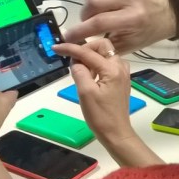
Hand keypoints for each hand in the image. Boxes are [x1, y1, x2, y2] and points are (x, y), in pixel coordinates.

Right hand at [53, 39, 164, 168]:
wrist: (116, 132)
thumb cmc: (100, 115)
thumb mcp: (85, 93)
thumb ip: (79, 72)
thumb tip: (75, 62)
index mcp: (112, 69)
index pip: (88, 52)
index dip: (70, 49)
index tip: (56, 47)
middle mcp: (120, 67)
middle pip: (102, 45)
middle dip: (85, 48)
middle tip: (73, 61)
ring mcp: (122, 73)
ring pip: (105, 54)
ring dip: (91, 57)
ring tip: (81, 72)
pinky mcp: (120, 80)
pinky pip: (107, 64)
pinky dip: (97, 65)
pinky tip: (89, 76)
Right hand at [62, 0, 177, 53]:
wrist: (163, 11)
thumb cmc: (145, 32)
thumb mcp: (128, 45)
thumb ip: (103, 45)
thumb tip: (79, 45)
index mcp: (133, 17)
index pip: (100, 22)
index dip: (80, 30)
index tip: (67, 37)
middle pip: (93, 1)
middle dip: (84, 16)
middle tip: (88, 25)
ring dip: (90, 7)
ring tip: (99, 15)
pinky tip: (106, 5)